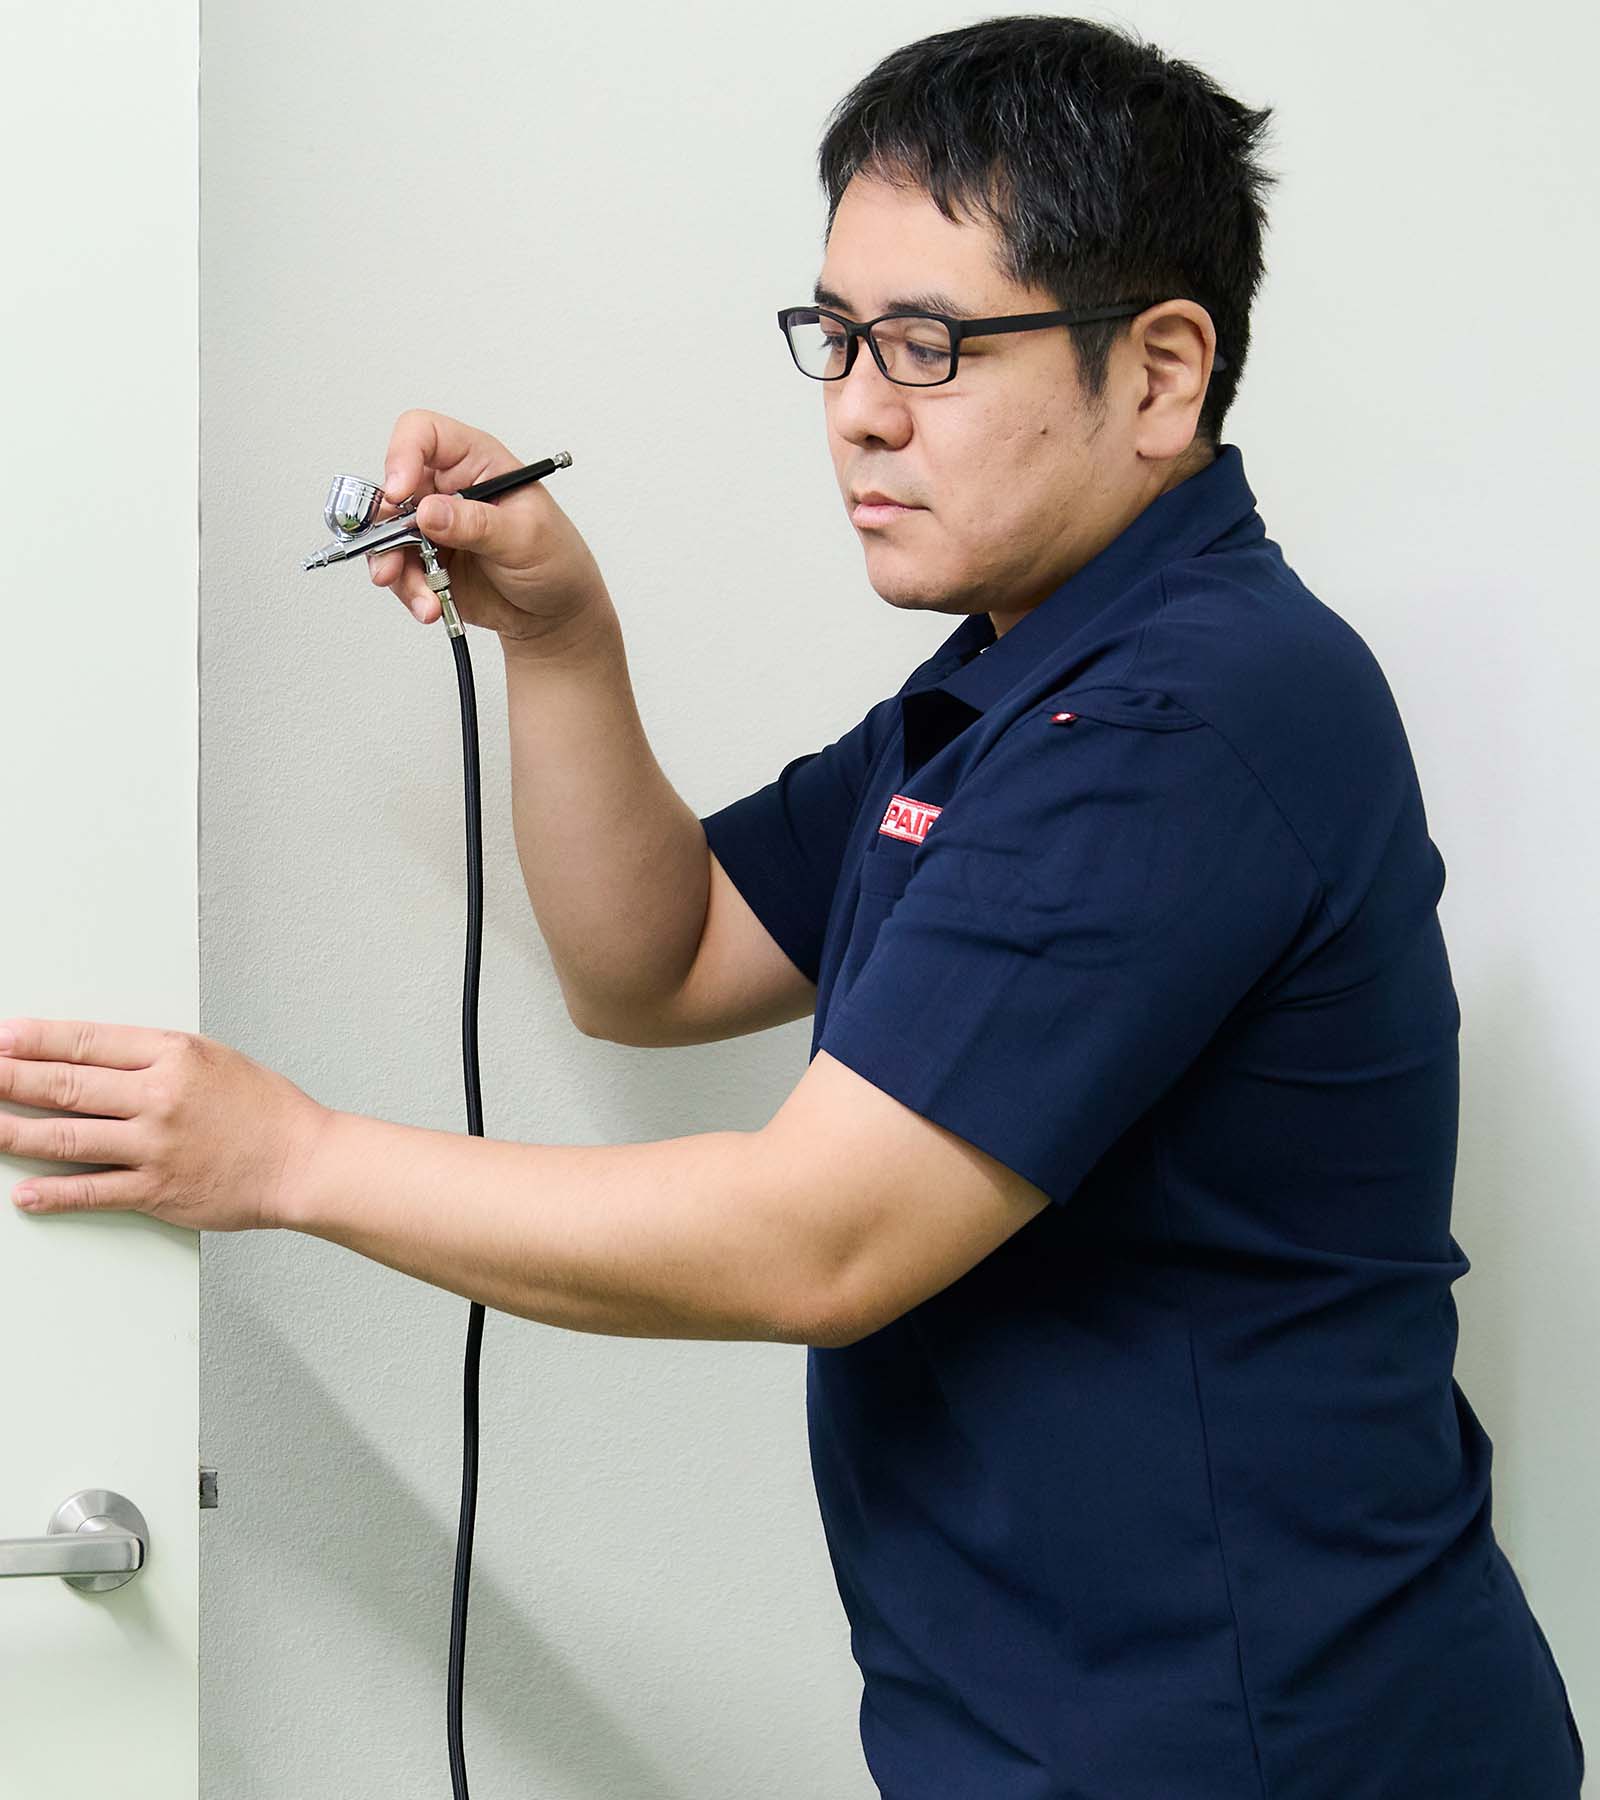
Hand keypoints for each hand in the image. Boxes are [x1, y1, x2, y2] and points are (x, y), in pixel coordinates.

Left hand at [1, 1018, 328, 1230]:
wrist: (303, 1160)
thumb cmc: (264, 1110)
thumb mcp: (212, 1059)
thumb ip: (153, 1057)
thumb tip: (88, 1059)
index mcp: (174, 1055)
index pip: (86, 1041)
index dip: (34, 1040)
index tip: (0, 1038)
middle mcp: (161, 1097)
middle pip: (65, 1085)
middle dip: (7, 1079)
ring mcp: (156, 1146)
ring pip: (67, 1137)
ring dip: (14, 1133)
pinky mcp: (157, 1190)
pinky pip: (93, 1191)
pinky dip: (53, 1193)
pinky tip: (24, 1192)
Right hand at [365, 407, 613, 648]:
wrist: (557, 612)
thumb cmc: (556, 559)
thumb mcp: (526, 537)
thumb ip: (477, 524)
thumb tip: (429, 511)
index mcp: (476, 463)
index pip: (424, 434)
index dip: (403, 455)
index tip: (399, 493)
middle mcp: (448, 490)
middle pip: (392, 488)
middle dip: (386, 525)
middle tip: (393, 555)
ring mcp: (434, 527)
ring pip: (387, 535)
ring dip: (395, 567)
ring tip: (424, 596)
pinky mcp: (427, 562)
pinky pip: (399, 571)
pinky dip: (409, 591)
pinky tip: (432, 606)